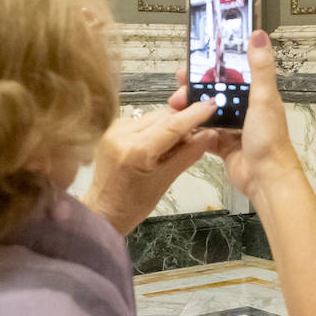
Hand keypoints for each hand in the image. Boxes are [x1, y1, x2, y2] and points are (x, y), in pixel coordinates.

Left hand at [81, 99, 217, 234]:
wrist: (104, 210)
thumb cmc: (133, 204)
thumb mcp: (166, 180)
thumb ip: (189, 154)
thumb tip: (210, 135)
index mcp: (137, 151)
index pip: (172, 125)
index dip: (194, 114)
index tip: (211, 105)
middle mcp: (123, 134)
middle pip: (163, 117)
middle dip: (183, 121)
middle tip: (199, 133)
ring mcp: (115, 130)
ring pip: (153, 116)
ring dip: (170, 124)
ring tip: (178, 144)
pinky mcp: (112, 129)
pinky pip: (142, 121)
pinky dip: (156, 128)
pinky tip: (160, 143)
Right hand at [169, 30, 301, 200]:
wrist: (266, 180)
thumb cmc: (270, 141)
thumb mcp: (263, 98)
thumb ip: (260, 67)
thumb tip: (259, 35)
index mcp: (256, 95)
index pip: (231, 74)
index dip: (211, 67)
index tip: (193, 63)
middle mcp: (245, 109)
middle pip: (215, 93)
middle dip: (195, 89)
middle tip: (178, 89)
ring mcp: (234, 128)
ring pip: (207, 113)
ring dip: (191, 109)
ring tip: (174, 108)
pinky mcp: (225, 145)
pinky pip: (204, 134)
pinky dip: (193, 130)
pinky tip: (181, 127)